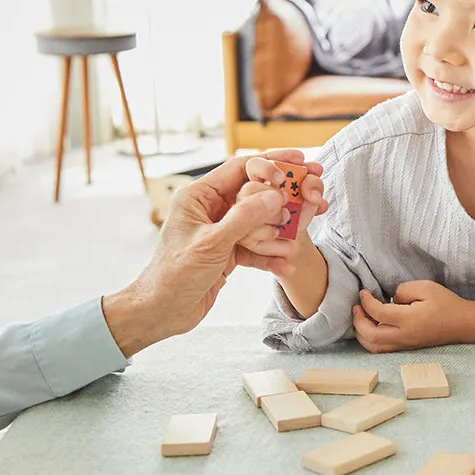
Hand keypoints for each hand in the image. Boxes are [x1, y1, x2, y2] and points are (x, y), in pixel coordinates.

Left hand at [103, 152, 312, 356]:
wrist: (162, 311)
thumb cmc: (174, 275)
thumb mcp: (212, 244)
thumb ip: (244, 218)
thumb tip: (276, 196)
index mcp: (199, 196)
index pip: (240, 168)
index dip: (271, 162)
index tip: (299, 162)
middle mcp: (211, 208)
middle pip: (255, 192)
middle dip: (284, 196)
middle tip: (313, 192)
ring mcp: (221, 230)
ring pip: (259, 221)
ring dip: (279, 231)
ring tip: (297, 237)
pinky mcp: (228, 251)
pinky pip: (256, 247)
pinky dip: (271, 255)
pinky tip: (286, 265)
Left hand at [352, 281, 467, 352]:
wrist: (462, 324)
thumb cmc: (446, 304)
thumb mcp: (426, 287)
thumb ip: (403, 290)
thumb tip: (389, 299)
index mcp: (409, 320)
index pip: (378, 313)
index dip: (366, 302)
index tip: (363, 292)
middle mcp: (404, 336)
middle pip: (370, 335)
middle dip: (358, 321)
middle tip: (356, 307)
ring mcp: (404, 344)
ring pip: (373, 346)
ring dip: (362, 333)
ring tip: (361, 317)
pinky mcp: (406, 347)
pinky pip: (381, 348)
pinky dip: (370, 339)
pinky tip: (372, 326)